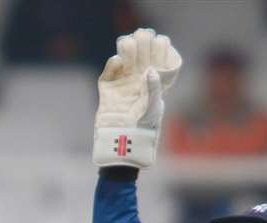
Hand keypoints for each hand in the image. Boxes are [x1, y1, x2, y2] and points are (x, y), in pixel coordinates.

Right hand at [93, 27, 182, 168]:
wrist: (121, 140)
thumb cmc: (143, 127)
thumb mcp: (153, 107)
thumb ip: (153, 87)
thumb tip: (150, 69)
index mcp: (154, 81)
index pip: (158, 57)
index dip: (158, 46)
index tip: (158, 41)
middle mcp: (139, 79)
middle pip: (141, 53)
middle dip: (142, 43)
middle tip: (141, 37)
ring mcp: (123, 83)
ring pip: (125, 57)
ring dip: (128, 48)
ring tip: (128, 45)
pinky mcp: (108, 88)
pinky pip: (110, 70)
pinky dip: (113, 63)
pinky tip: (119, 61)